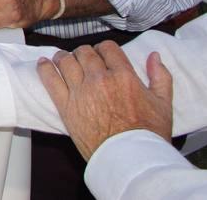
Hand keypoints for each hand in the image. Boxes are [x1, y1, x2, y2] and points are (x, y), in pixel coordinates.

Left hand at [37, 43, 173, 159]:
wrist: (130, 158)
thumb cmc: (148, 133)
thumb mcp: (163, 103)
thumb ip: (160, 76)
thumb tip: (154, 56)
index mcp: (123, 76)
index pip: (107, 48)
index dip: (104, 49)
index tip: (102, 54)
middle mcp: (99, 79)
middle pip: (84, 52)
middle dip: (84, 53)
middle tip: (83, 59)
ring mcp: (80, 91)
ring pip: (66, 61)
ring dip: (64, 57)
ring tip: (63, 59)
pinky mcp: (65, 105)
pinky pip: (50, 79)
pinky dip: (44, 68)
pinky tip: (43, 63)